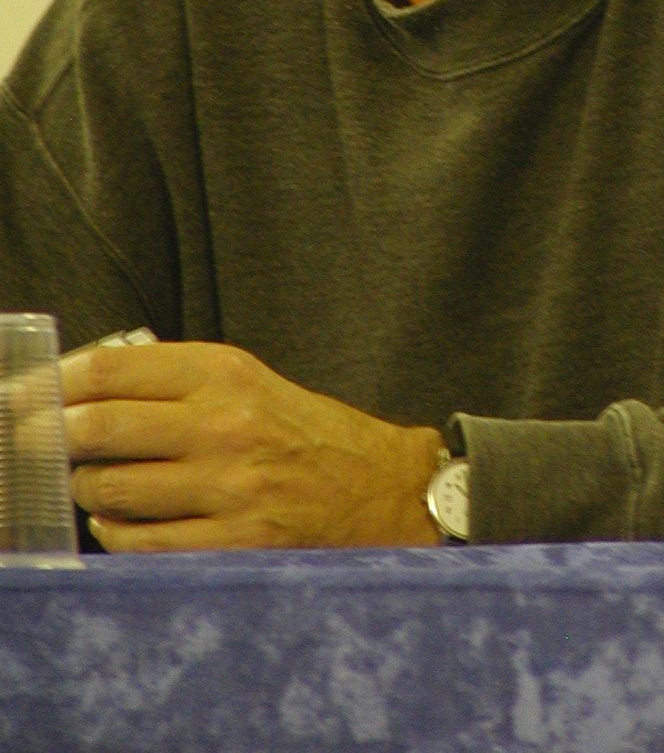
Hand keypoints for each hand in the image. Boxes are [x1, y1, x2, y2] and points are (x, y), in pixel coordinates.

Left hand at [59, 341, 443, 552]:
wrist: (379, 490)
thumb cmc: (305, 434)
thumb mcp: (249, 382)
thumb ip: (176, 382)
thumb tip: (81, 394)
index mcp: (226, 373)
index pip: (112, 369)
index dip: (54, 383)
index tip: (27, 394)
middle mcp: (224, 425)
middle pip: (97, 427)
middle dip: (50, 438)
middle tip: (33, 443)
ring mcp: (228, 488)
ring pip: (109, 489)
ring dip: (85, 488)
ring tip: (93, 481)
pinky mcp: (233, 543)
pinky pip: (138, 542)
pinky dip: (116, 531)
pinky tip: (124, 517)